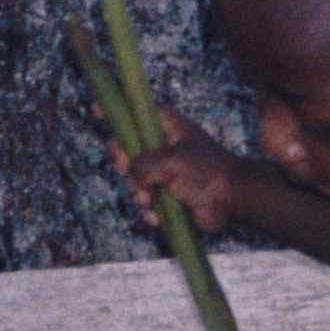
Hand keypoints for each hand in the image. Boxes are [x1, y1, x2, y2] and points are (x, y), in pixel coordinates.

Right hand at [112, 106, 245, 236]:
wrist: (234, 199)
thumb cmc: (207, 172)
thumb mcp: (170, 162)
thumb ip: (143, 164)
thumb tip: (133, 175)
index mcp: (167, 127)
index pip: (136, 112)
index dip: (116, 112)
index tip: (95, 112)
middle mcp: (164, 147)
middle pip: (127, 150)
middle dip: (124, 165)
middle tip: (126, 171)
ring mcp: (166, 171)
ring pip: (135, 181)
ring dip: (138, 194)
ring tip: (148, 201)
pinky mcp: (170, 195)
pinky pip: (148, 203)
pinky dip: (150, 212)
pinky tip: (156, 218)